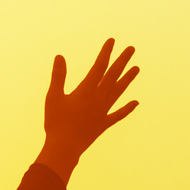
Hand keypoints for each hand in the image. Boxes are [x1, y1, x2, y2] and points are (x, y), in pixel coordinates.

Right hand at [35, 38, 139, 182]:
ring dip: (128, 79)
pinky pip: (118, 114)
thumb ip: (58, 76)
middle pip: (113, 76)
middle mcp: (99, 98)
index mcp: (86, 90)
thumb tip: (60, 57)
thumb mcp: (53, 97)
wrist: (64, 148)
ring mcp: (103, 111)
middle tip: (131, 49)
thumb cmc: (56, 122)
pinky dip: (127, 108)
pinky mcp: (103, 124)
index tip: (112, 41)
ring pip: (119, 91)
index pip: (99, 66)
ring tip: (137, 68)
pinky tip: (136, 102)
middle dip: (122, 61)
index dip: (106, 53)